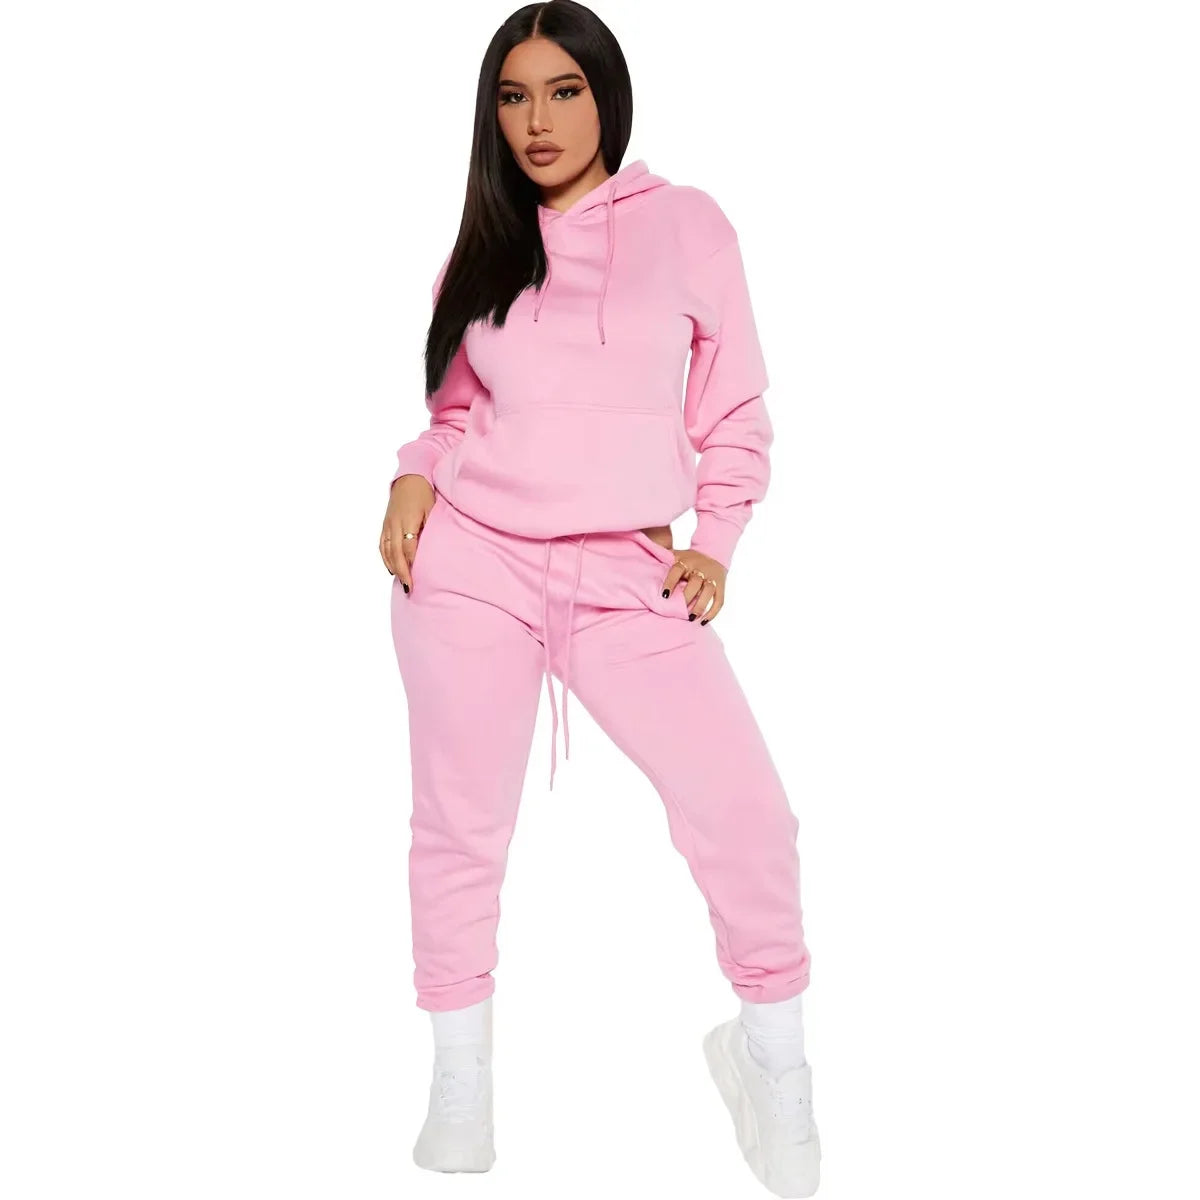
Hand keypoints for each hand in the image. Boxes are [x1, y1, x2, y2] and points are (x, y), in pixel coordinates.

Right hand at [380, 473, 434, 592]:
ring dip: (393, 567)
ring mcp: (387, 525)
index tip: (417, 575)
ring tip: (401, 581)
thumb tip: (430, 549)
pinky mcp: (384, 525)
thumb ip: (429, 527)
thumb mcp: (431, 509)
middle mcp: (395, 523)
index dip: (411, 561)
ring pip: (386, 550)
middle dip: (402, 571)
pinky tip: (391, 569)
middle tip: (408, 587)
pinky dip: (385, 558)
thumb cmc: (424, 494)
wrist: (409, 479)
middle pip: (395, 552)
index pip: (408, 545)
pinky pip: (382, 545)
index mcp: (408, 520)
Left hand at [662, 547, 727, 624]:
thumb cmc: (688, 558)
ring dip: (700, 606)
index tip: (664, 596)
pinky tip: (704, 621)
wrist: (714, 551)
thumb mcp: (676, 554)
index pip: (677, 570)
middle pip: (695, 583)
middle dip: (687, 597)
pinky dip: (713, 612)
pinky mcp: (721, 586)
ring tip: (691, 618)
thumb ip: (662, 558)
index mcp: (686, 561)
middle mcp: (700, 568)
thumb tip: (640, 560)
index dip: (670, 582)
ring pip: (708, 592)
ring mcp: (712, 577)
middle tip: (679, 611)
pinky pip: (719, 600)